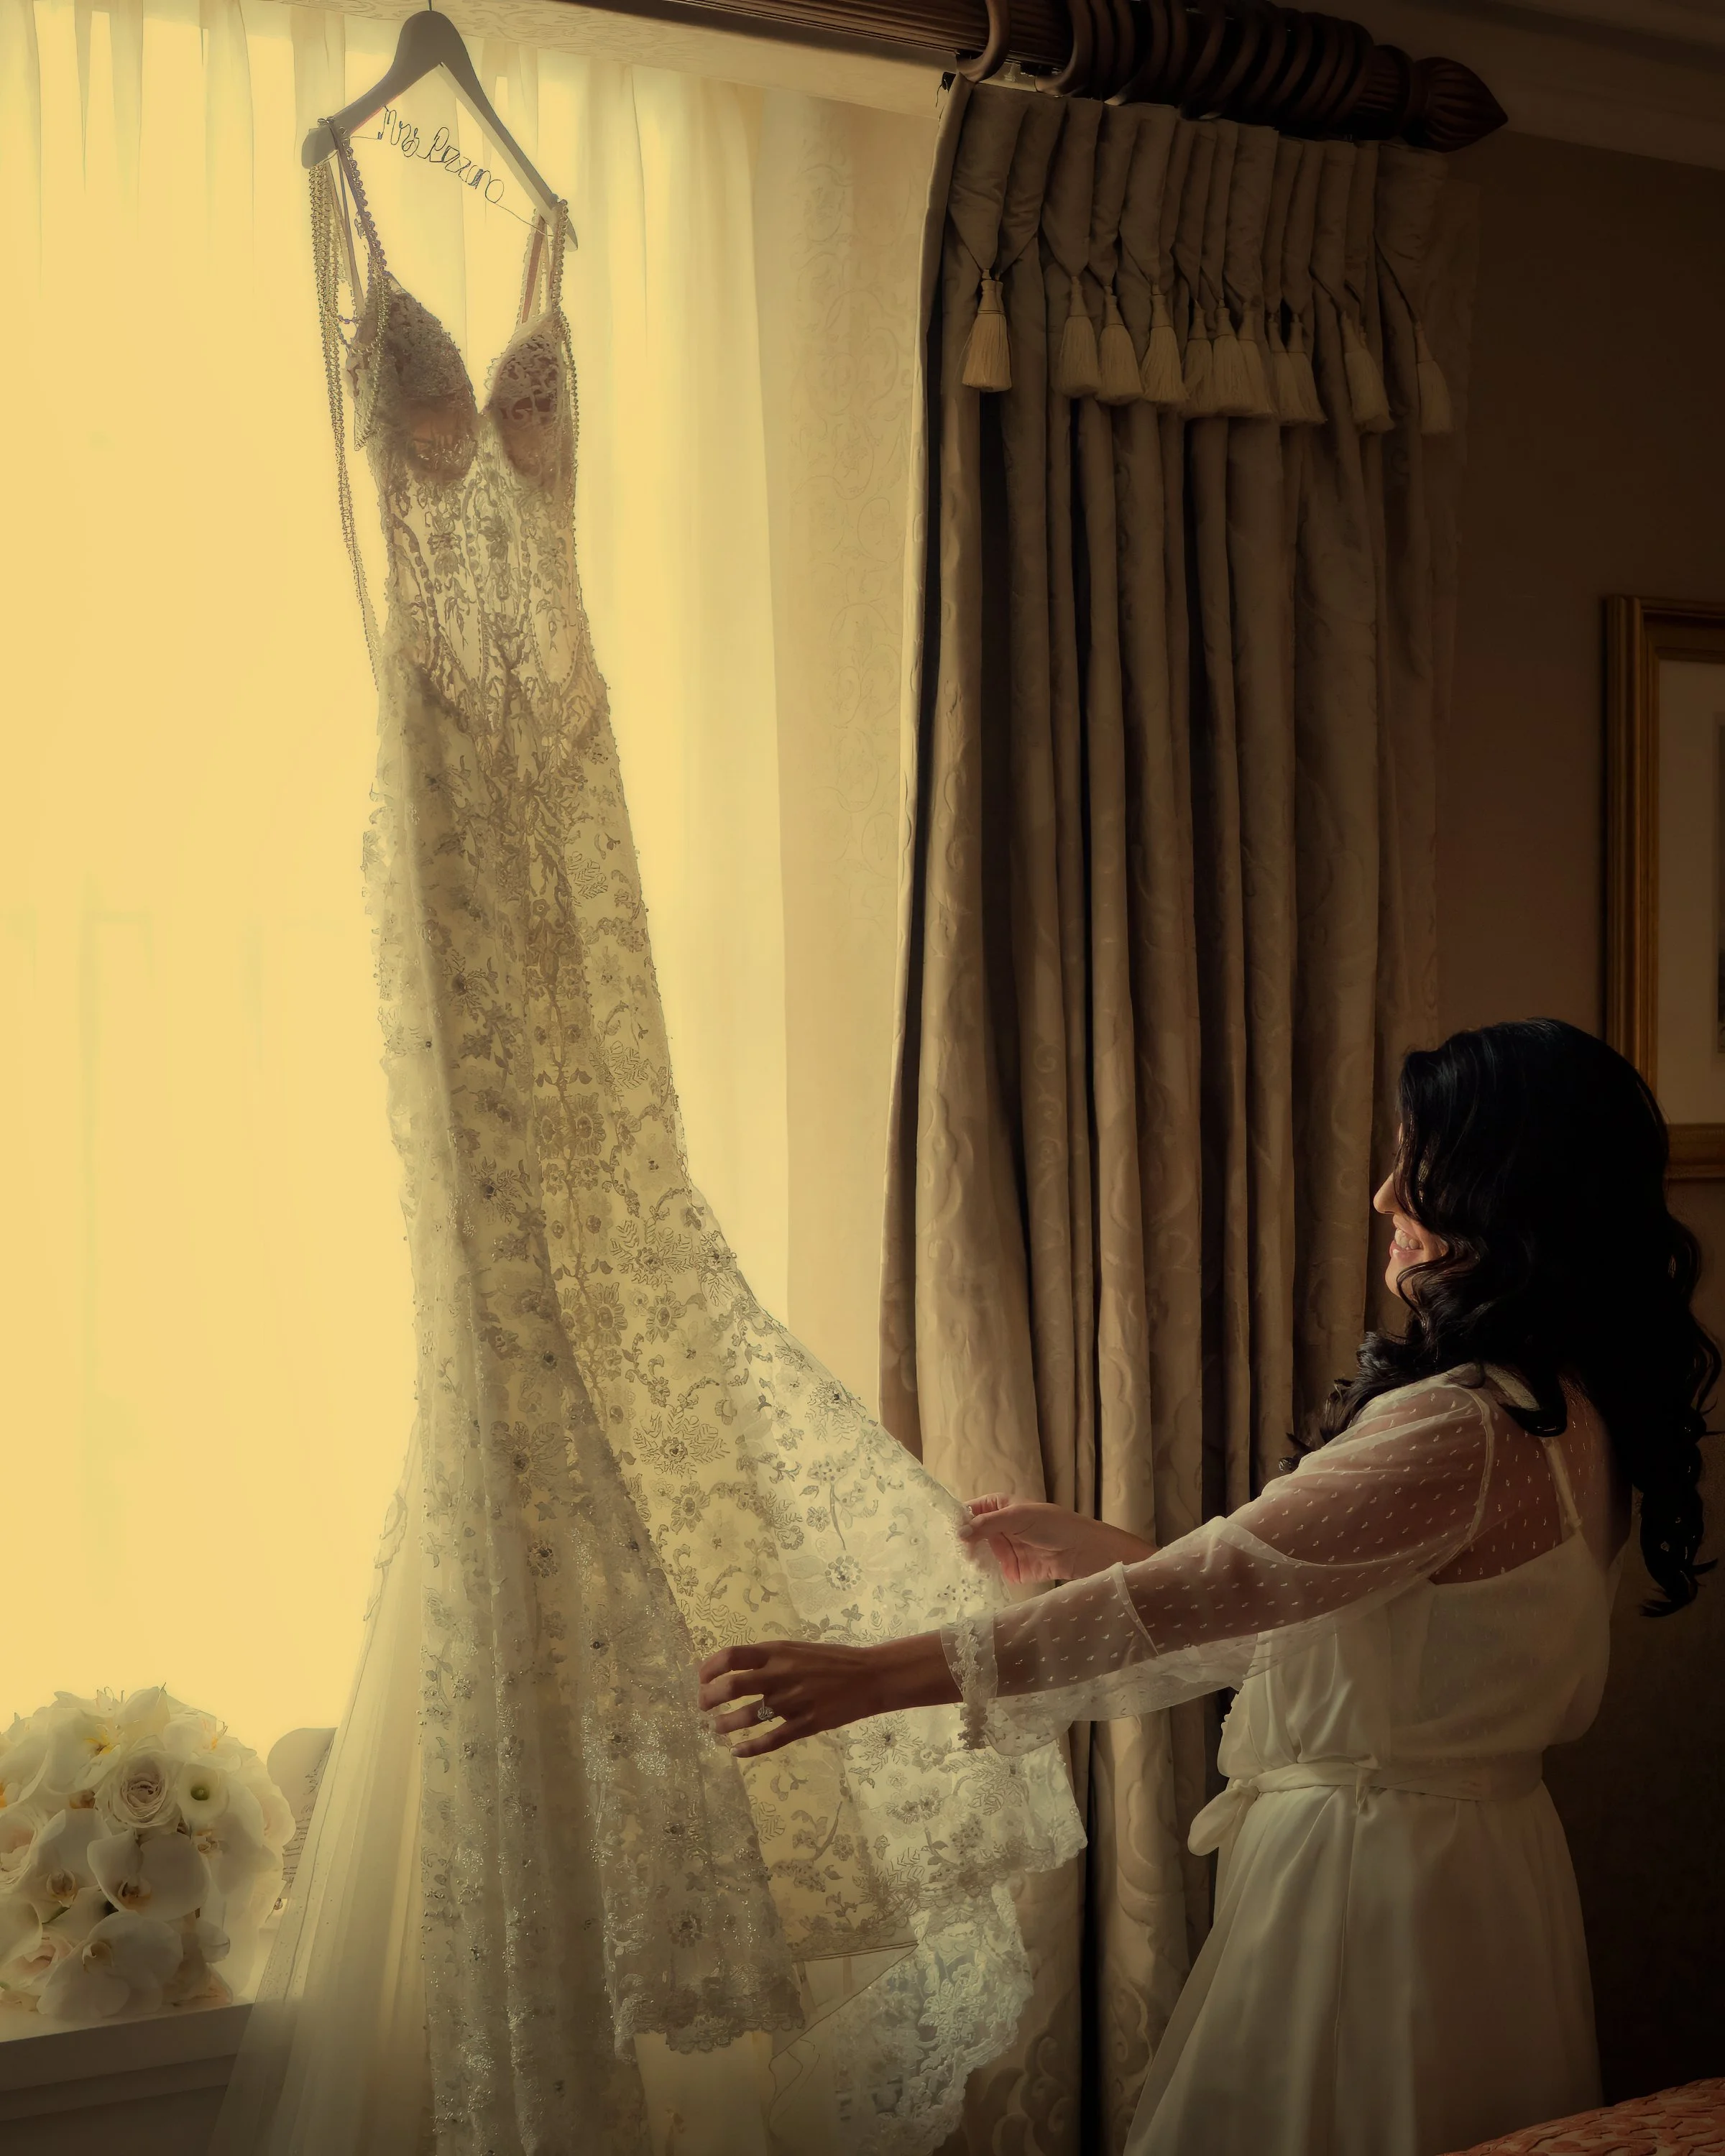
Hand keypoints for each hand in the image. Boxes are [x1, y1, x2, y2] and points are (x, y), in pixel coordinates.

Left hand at [697, 1632, 956, 1758]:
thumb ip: (768, 1657)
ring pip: (747, 1717)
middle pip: (732, 1686)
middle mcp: (781, 1674)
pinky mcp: (806, 1724)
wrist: (870, 1676)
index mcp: (777, 1651)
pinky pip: (771, 1740)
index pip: (731, 1656)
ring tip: (717, 1729)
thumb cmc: (831, 1660)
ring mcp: (793, 1701)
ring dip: (725, 1725)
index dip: (709, 1668)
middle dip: (709, 1699)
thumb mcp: (796, 1648)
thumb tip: (734, 1668)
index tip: (701, 1679)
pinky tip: (738, 1752)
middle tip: (703, 1706)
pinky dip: (750, 1748)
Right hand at [958, 1495, 1153, 1583]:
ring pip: (979, 1554)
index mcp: (1000, 1507)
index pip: (972, 1510)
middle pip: (972, 1534)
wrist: (1080, 1551)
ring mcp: (1005, 1549)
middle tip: (943, 1553)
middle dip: (959, 1542)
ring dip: (968, 1560)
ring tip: (953, 1566)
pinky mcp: (1011, 1570)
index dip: (957, 1518)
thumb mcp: (1018, 1517)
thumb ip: (987, 1524)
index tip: (939, 1529)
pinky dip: (981, 1575)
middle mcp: (999, 1528)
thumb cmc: (1051, 1525)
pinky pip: (991, 1573)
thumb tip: (959, 1533)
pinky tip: (967, 1579)